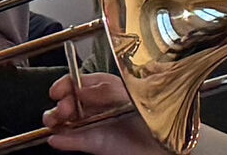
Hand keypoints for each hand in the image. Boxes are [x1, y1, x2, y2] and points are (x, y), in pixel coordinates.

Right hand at [45, 73, 173, 154]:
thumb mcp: (132, 92)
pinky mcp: (97, 144)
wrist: (173, 142)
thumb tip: (80, 88)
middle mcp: (99, 106)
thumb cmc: (160, 114)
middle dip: (61, 103)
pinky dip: (64, 140)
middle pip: (70, 102)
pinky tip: (56, 138)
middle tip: (63, 109)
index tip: (58, 90)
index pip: (80, 82)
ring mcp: (96, 125)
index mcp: (107, 88)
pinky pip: (76, 141)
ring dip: (55, 120)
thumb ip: (106, 90)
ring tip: (54, 122)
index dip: (66, 85)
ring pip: (68, 121)